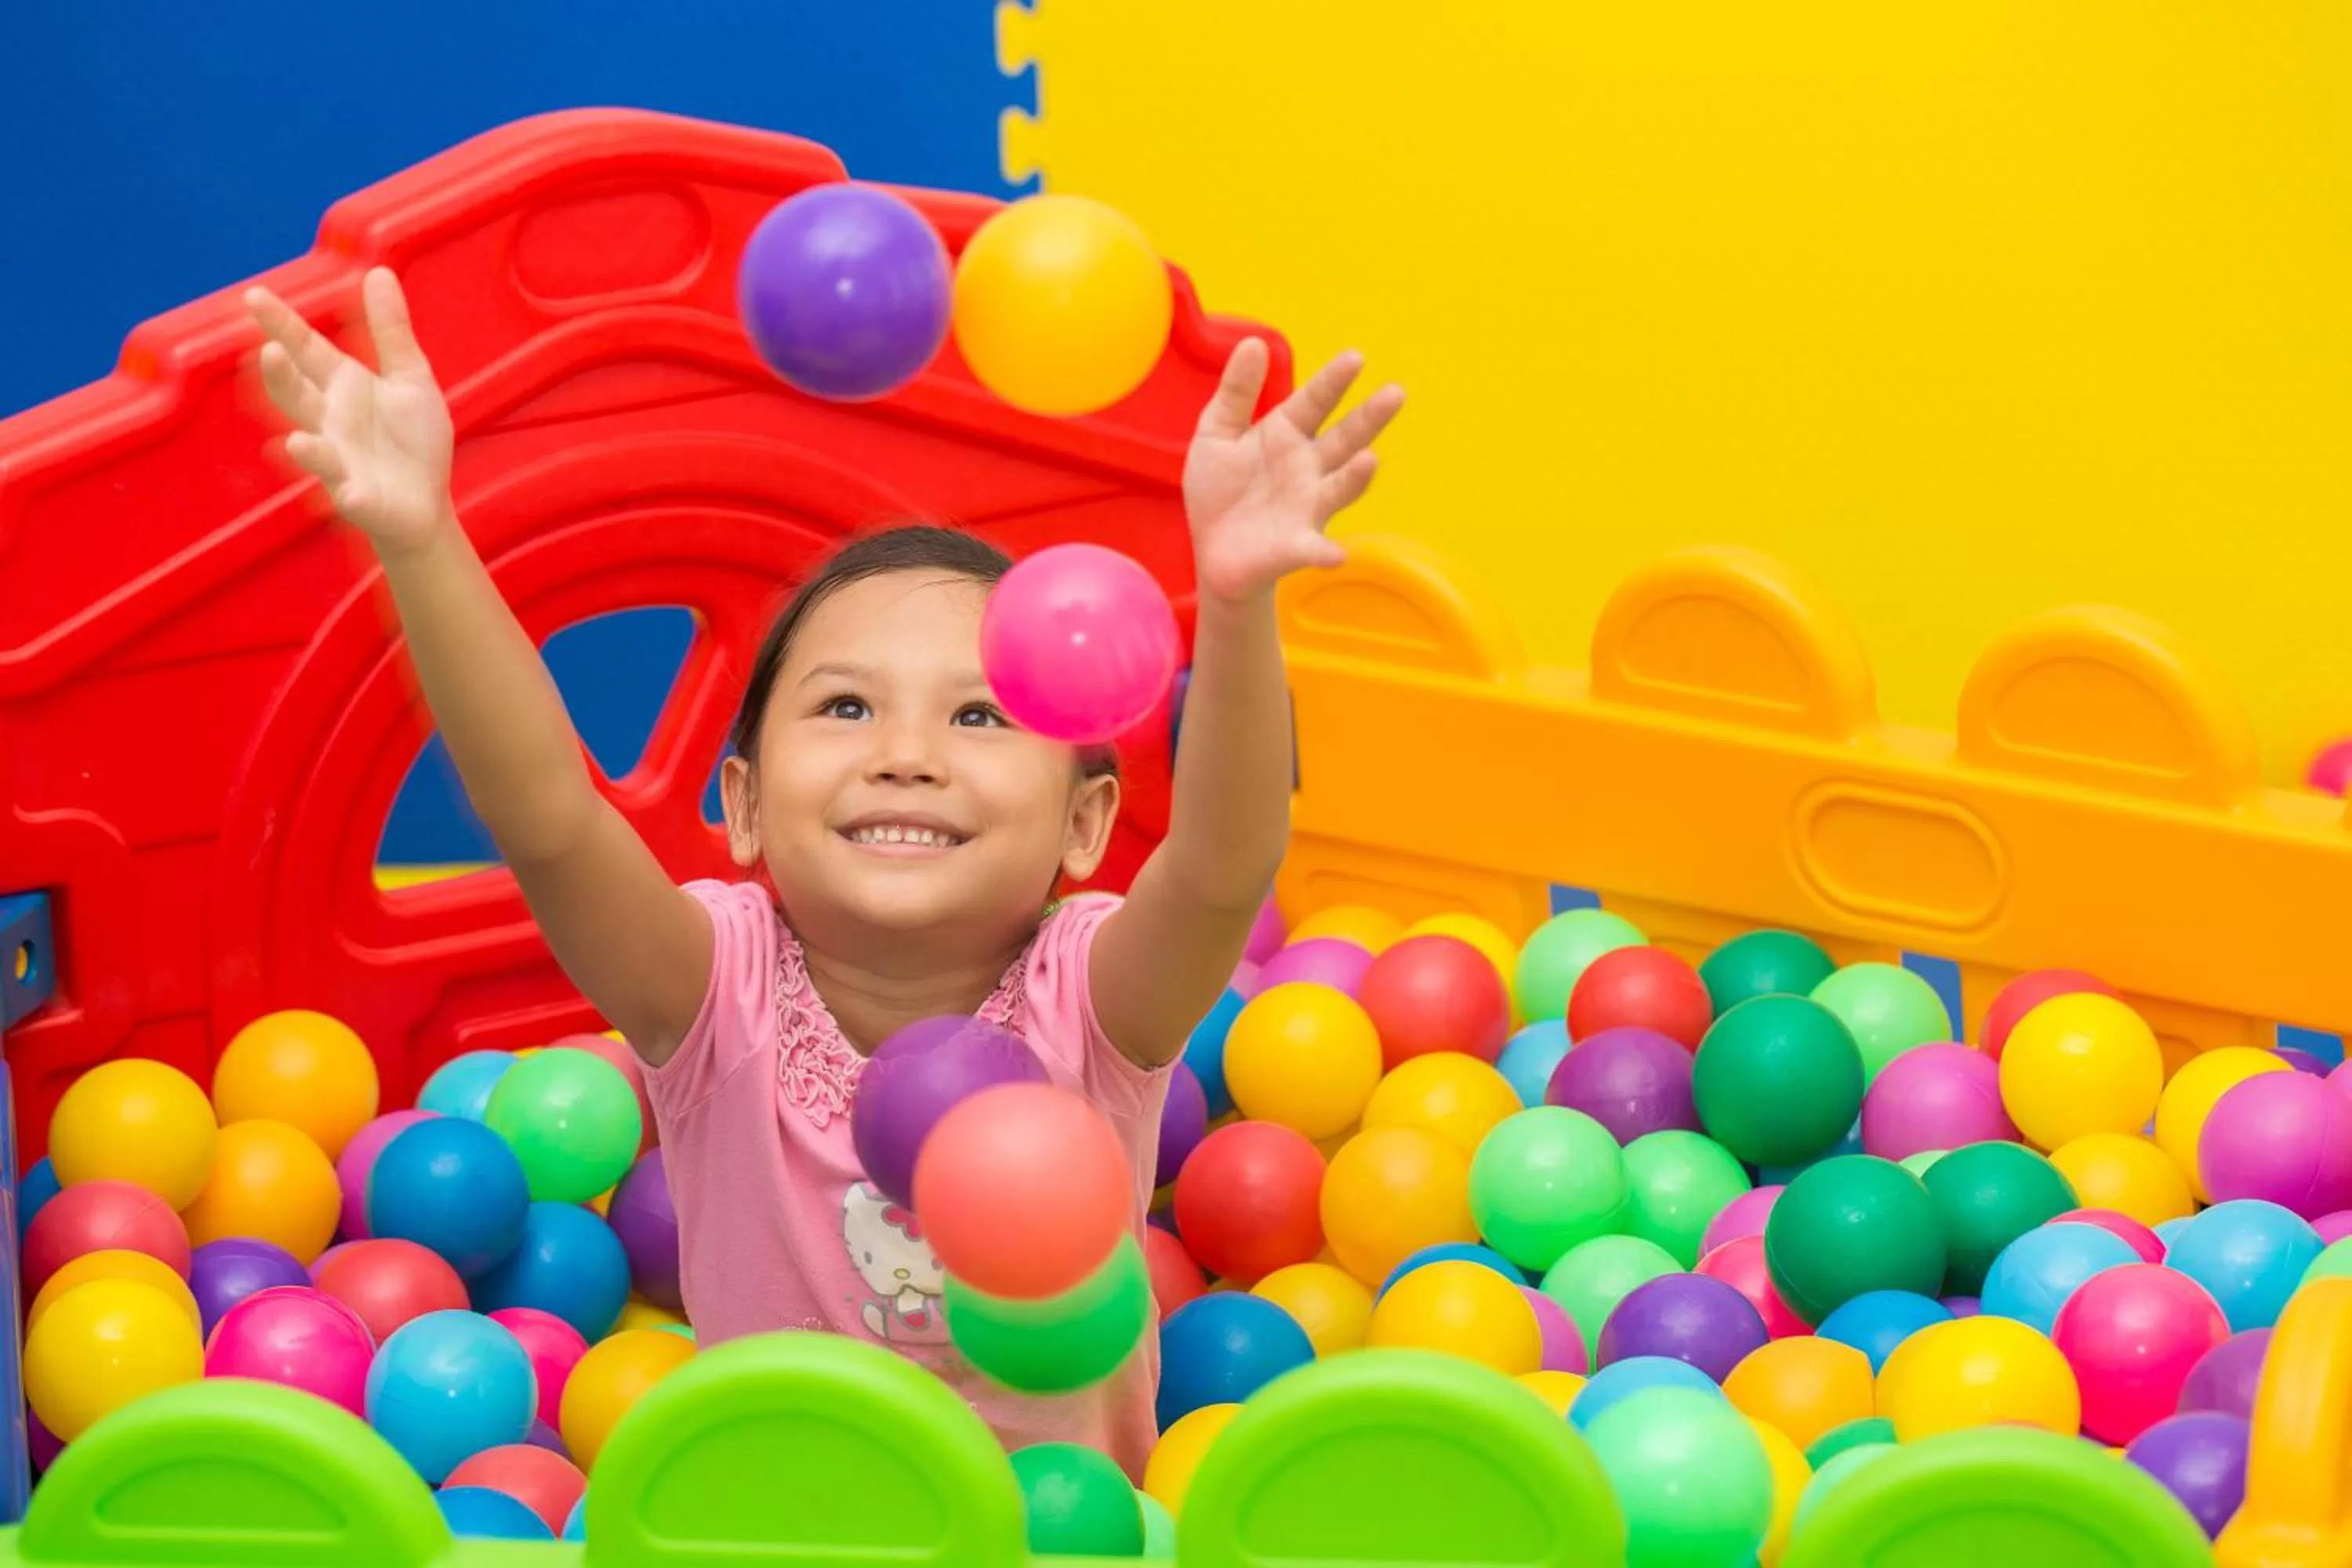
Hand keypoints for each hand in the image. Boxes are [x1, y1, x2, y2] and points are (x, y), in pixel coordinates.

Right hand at [246, 267, 454, 552]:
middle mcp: (330, 421)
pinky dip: (345, 490)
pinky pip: (347, 493)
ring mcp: (339, 461)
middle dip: (281, 377)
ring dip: (306, 446)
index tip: (253, 296)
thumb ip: (391, 330)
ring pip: (314, 449)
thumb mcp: (409, 376)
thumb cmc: (412, 438)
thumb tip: (378, 271)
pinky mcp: (357, 497)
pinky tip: (348, 490)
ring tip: (298, 438)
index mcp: (342, 386)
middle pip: (297, 396)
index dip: (281, 324)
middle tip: (269, 351)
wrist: (427, 502)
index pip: (306, 349)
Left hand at [1183, 340, 1403, 603]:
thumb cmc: (1220, 488)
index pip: (1316, 401)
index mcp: (1288, 433)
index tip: (1355, 357)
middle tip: (1395, 393)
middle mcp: (1308, 467)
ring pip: (1340, 488)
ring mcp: (1308, 506)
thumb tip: (1254, 342)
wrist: (1212, 550)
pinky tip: (1336, 555)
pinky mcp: (1296, 546)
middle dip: (1369, 418)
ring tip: (1369, 459)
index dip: (1334, 380)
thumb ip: (1236, 392)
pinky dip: (1326, 552)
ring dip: (1356, 477)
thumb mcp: (1217, 432)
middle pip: (1345, 438)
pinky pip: (1315, 549)